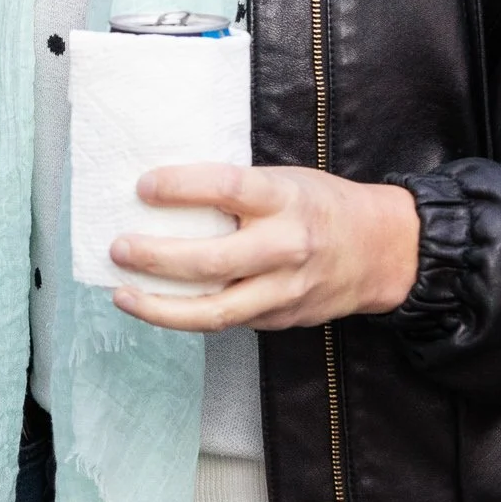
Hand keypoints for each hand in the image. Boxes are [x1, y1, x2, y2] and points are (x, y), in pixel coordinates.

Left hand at [107, 164, 418, 332]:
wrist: (382, 251)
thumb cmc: (321, 205)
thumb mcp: (285, 180)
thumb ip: (237, 190)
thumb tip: (167, 193)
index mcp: (285, 198)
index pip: (227, 187)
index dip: (181, 187)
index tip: (143, 187)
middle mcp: (286, 246)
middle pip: (212, 260)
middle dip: (156, 257)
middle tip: (118, 248)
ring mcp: (284, 290)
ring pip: (214, 311)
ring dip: (161, 307)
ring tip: (122, 294)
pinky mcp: (281, 319)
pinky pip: (228, 321)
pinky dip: (188, 315)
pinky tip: (159, 305)